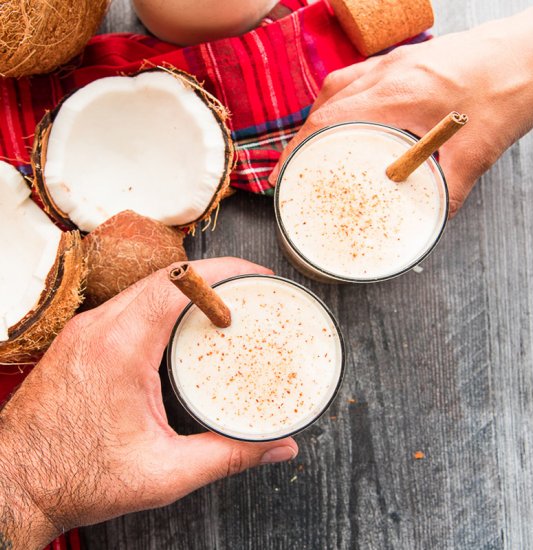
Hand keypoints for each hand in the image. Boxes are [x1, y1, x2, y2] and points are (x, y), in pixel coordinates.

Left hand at [0, 258, 297, 548]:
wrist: (15, 486)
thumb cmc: (76, 478)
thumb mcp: (165, 472)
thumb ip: (229, 455)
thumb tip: (278, 446)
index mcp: (120, 348)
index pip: (179, 283)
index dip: (224, 271)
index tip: (255, 276)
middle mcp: (99, 328)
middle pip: (167, 277)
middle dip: (214, 275)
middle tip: (250, 288)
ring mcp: (86, 330)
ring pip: (147, 286)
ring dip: (188, 287)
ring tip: (223, 302)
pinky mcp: (81, 339)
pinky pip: (130, 303)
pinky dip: (164, 302)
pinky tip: (181, 322)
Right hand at [270, 1, 532, 216]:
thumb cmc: (508, 88)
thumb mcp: (476, 151)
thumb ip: (448, 191)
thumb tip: (429, 220)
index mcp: (397, 94)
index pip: (328, 122)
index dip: (298, 151)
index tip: (283, 176)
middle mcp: (387, 72)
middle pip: (324, 105)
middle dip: (301, 139)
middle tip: (294, 169)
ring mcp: (394, 62)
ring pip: (337, 89)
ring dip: (319, 119)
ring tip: (312, 148)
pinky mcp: (405, 59)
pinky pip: (356, 78)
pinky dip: (341, 102)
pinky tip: (347, 118)